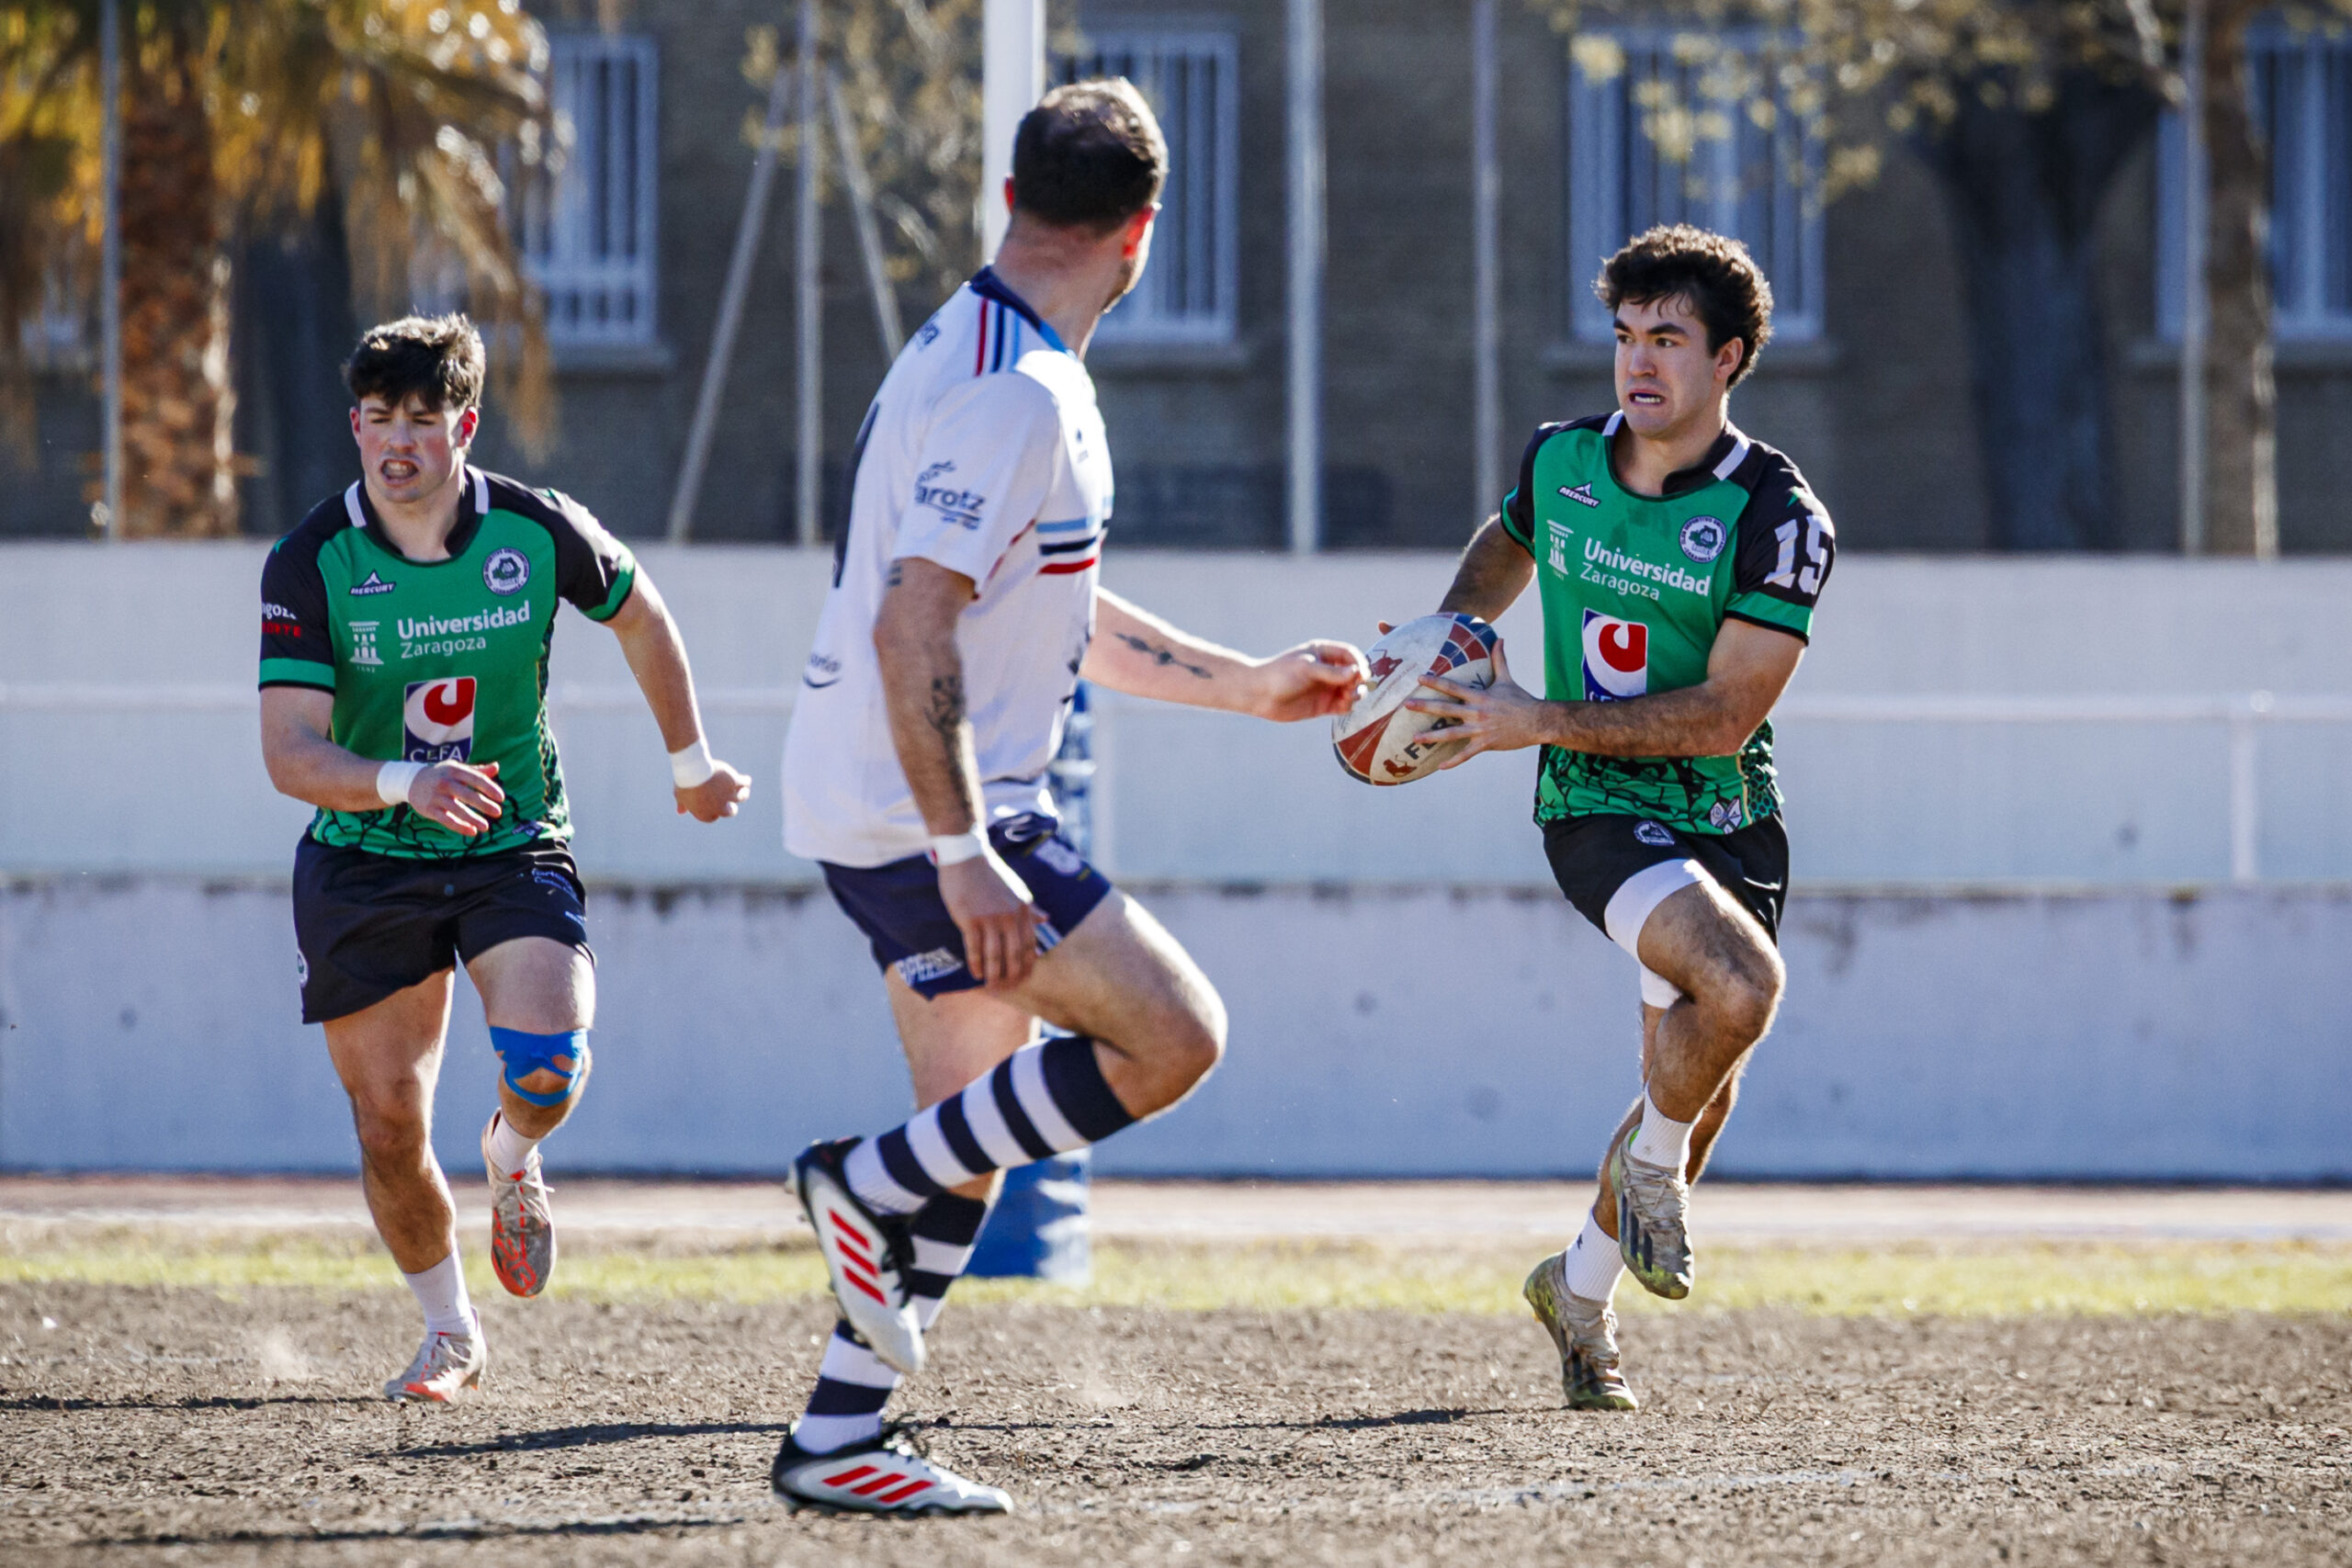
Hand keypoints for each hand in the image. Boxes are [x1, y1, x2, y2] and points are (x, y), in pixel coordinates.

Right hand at [408, 760, 504, 834]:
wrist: (412, 781)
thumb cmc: (441, 775)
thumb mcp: (457, 769)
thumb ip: (477, 771)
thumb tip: (496, 767)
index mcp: (455, 771)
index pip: (475, 779)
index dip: (489, 788)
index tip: (501, 798)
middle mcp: (445, 783)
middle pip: (467, 795)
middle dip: (483, 804)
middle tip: (498, 812)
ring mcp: (436, 796)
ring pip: (457, 809)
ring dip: (472, 819)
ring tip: (486, 827)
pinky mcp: (429, 809)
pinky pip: (446, 820)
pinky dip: (459, 826)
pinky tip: (472, 832)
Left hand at [675, 761, 751, 821]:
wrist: (693, 771)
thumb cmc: (685, 783)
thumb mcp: (680, 795)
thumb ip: (683, 805)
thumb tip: (680, 812)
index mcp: (705, 814)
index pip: (713, 817)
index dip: (714, 812)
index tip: (712, 805)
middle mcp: (720, 807)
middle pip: (731, 812)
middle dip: (731, 808)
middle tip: (730, 804)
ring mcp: (728, 795)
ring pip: (742, 797)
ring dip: (743, 794)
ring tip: (743, 790)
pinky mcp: (734, 782)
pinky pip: (745, 783)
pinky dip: (746, 781)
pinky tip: (745, 779)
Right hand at [938, 849, 1040, 988]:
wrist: (967, 857)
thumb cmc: (990, 874)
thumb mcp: (1016, 889)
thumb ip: (1031, 908)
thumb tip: (1046, 919)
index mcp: (1024, 909)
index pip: (1030, 945)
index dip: (1027, 965)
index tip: (1023, 979)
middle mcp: (1010, 916)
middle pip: (1014, 954)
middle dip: (1011, 975)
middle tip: (1007, 989)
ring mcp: (990, 919)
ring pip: (994, 955)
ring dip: (994, 975)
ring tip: (992, 987)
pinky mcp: (971, 920)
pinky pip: (974, 948)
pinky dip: (976, 964)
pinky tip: (976, 974)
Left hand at [1246, 640, 1368, 721]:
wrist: (1259, 694)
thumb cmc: (1280, 674)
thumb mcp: (1306, 668)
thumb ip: (1331, 672)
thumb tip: (1356, 673)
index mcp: (1323, 653)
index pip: (1350, 654)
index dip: (1359, 662)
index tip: (1361, 672)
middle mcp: (1328, 669)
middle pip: (1354, 673)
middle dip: (1360, 679)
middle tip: (1357, 686)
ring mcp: (1326, 687)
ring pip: (1352, 690)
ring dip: (1357, 693)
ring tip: (1351, 696)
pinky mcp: (1324, 705)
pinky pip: (1343, 705)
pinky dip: (1348, 706)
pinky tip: (1344, 706)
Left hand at [1401, 637, 1551, 766]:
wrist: (1537, 721)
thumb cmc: (1521, 700)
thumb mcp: (1507, 679)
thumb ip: (1500, 659)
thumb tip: (1499, 638)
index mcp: (1479, 696)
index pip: (1453, 687)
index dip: (1435, 682)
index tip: (1419, 678)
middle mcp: (1477, 713)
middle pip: (1446, 709)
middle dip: (1425, 707)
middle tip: (1407, 705)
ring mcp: (1480, 730)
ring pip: (1451, 734)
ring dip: (1432, 736)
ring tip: (1415, 738)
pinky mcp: (1486, 744)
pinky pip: (1466, 754)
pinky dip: (1454, 762)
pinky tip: (1440, 767)